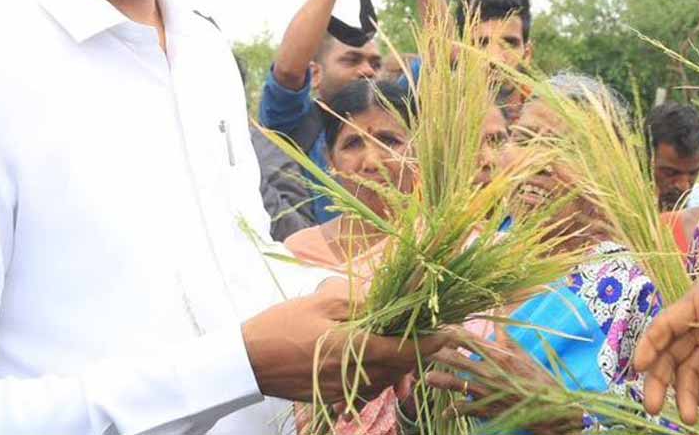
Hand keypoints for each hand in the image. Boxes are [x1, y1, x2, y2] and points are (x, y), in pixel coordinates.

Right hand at [242, 280, 447, 402]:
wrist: (248, 360)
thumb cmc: (283, 325)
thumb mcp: (324, 302)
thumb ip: (364, 304)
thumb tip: (396, 301)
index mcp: (357, 349)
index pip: (407, 351)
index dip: (433, 342)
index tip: (451, 331)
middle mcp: (357, 375)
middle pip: (401, 367)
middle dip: (415, 349)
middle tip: (423, 328)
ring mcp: (346, 391)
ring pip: (387, 379)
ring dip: (396, 362)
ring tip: (393, 339)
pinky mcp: (336, 397)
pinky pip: (369, 387)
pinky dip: (377, 373)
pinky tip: (367, 354)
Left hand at [425, 327, 576, 431]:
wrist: (550, 408)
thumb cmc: (537, 378)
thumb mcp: (523, 354)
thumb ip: (506, 337)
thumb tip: (498, 314)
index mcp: (499, 355)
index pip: (470, 339)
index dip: (452, 333)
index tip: (438, 327)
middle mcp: (490, 371)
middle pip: (458, 359)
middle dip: (439, 353)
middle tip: (422, 347)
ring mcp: (487, 391)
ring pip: (457, 384)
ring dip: (441, 380)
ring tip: (426, 378)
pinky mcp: (487, 409)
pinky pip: (466, 409)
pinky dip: (454, 410)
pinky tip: (444, 411)